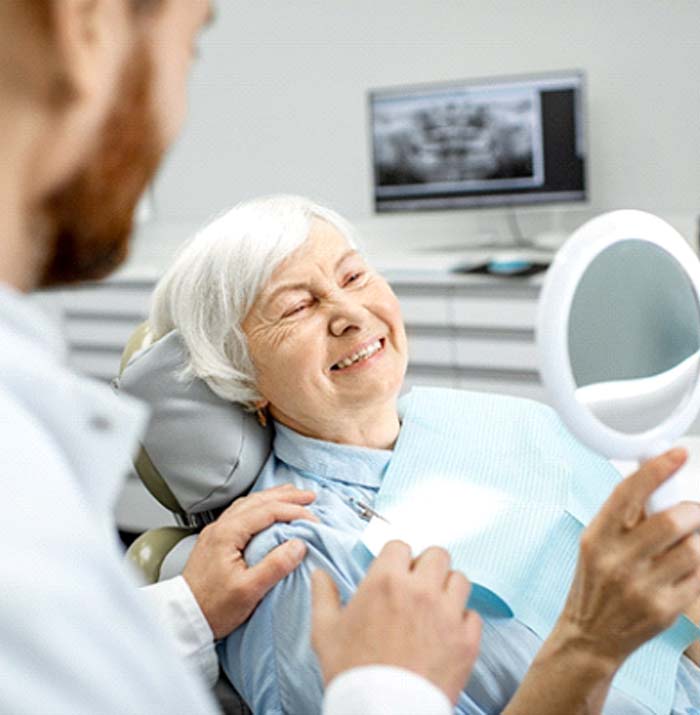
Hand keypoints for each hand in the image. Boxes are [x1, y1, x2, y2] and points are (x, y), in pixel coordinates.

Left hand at [182, 483, 316, 638]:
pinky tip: (267, 510)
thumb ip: (275, 565)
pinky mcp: (216, 540)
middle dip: (286, 496)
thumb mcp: (249, 591)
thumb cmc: (213, 608)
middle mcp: (220, 527)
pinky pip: (242, 512)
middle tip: (310, 496)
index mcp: (228, 533)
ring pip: (249, 504)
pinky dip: (260, 506)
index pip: (267, 511)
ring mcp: (216, 532)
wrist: (182, 620)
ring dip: (273, 497)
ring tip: (293, 496)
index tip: (313, 518)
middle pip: (258, 501)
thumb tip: (298, 545)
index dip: (293, 510)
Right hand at [311, 540, 481, 704]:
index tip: (395, 572)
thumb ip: (323, 595)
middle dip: (427, 567)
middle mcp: (420, 590)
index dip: (397, 558)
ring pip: (460, 580)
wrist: (381, 712)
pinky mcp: (466, 640)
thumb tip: (319, 574)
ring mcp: (447, 614)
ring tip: (436, 607)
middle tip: (418, 586)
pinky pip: (473, 616)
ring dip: (448, 589)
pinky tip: (447, 633)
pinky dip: (462, 622)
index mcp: (386, 580)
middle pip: (437, 555)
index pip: (401, 545)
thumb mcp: (325, 631)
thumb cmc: (352, 673)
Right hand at [557, 448, 699, 669]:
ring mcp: (642, 586)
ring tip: (687, 543)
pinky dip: (698, 568)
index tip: (678, 454)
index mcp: (597, 536)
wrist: (589, 635)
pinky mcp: (665, 609)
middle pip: (672, 521)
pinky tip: (684, 570)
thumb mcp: (595, 543)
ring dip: (698, 540)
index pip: (629, 493)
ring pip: (693, 549)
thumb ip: (623, 516)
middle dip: (692, 511)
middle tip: (692, 512)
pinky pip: (699, 577)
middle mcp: (617, 560)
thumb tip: (652, 478)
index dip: (657, 469)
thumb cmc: (594, 583)